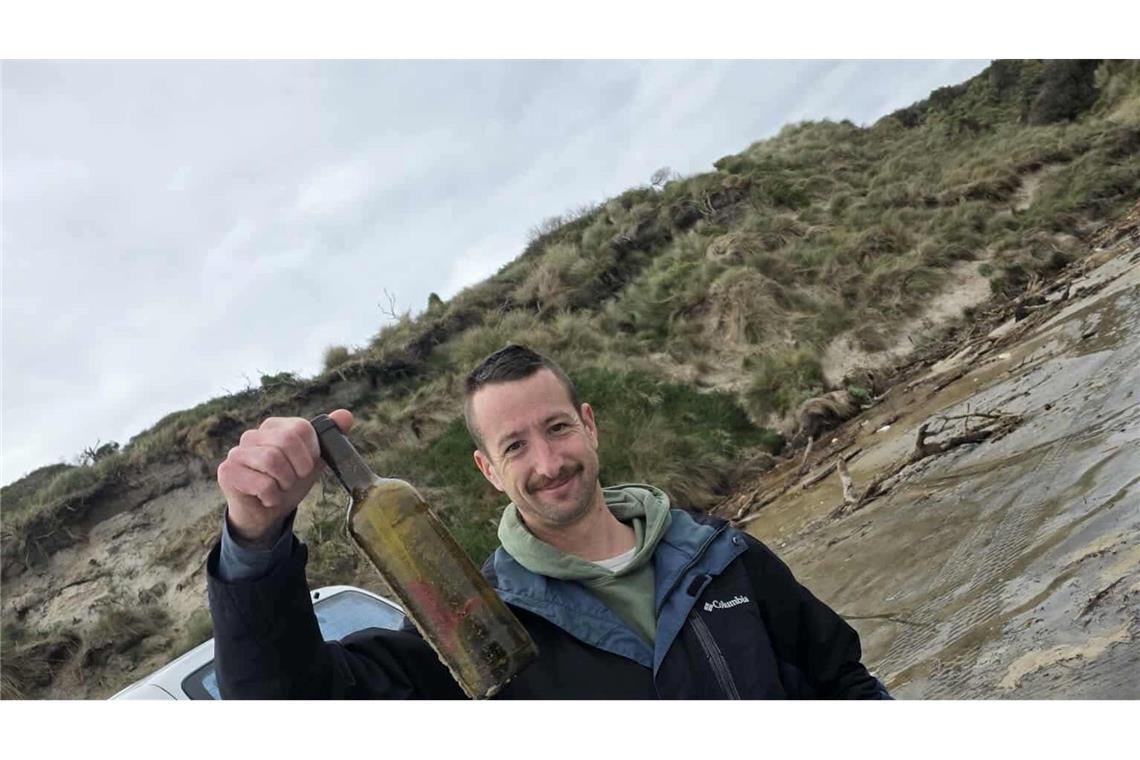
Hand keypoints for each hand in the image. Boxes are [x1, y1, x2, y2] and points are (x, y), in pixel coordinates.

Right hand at [217, 409, 353, 545]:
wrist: (266, 514)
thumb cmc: (288, 484)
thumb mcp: (314, 461)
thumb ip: (329, 437)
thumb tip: (346, 415)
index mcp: (274, 427)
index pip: (301, 427)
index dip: (311, 452)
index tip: (306, 467)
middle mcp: (253, 435)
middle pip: (286, 440)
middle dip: (299, 467)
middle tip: (294, 480)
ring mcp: (237, 452)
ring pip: (272, 459)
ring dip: (285, 482)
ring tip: (281, 488)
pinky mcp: (227, 472)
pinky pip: (260, 482)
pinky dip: (272, 496)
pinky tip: (267, 499)